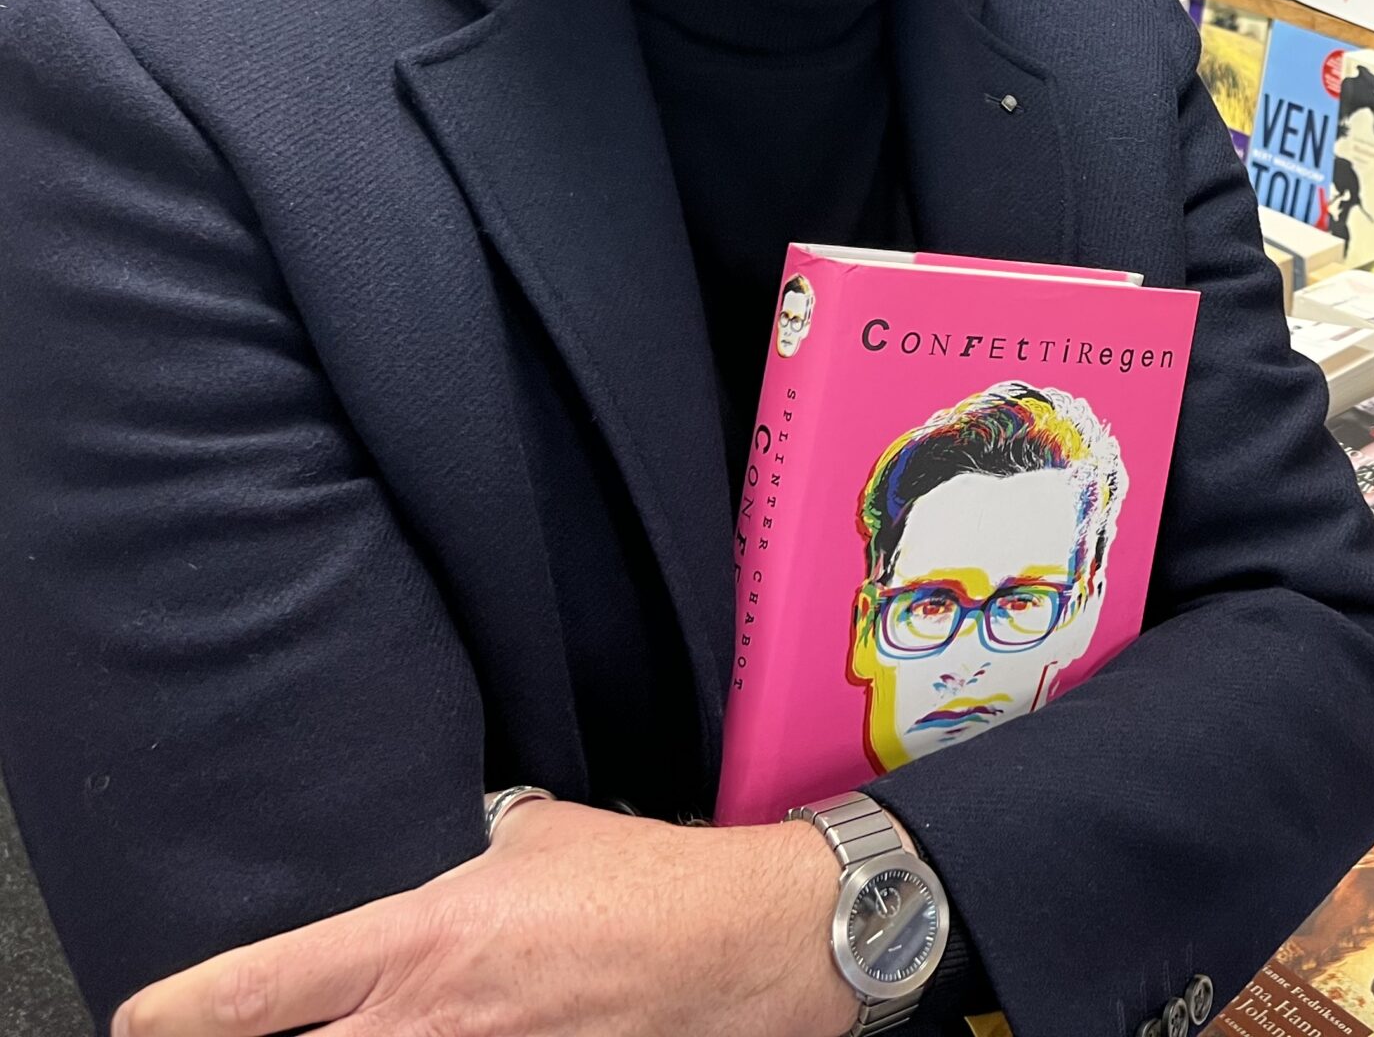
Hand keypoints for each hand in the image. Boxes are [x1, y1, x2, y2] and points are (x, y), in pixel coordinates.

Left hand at [114, 799, 857, 1036]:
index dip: (188, 1010)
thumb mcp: (545, 836)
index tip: (146, 1020)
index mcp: (426, 938)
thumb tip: (457, 849)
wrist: (749, 944)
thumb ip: (479, 849)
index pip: (270, 987)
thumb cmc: (653, 882)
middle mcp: (437, 1020)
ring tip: (357, 1035)